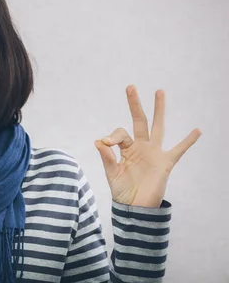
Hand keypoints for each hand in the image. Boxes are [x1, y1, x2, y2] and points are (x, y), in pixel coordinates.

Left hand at [94, 85, 201, 207]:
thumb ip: (107, 158)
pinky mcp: (165, 163)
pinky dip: (188, 141)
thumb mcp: (111, 174)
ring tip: (159, 92)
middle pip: (139, 121)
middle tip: (130, 87)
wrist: (136, 208)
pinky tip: (197, 130)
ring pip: (158, 127)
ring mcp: (154, 153)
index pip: (120, 134)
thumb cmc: (122, 190)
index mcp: (126, 148)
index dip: (112, 136)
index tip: (105, 143)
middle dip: (135, 105)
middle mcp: (141, 147)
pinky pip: (178, 150)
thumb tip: (99, 141)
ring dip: (159, 110)